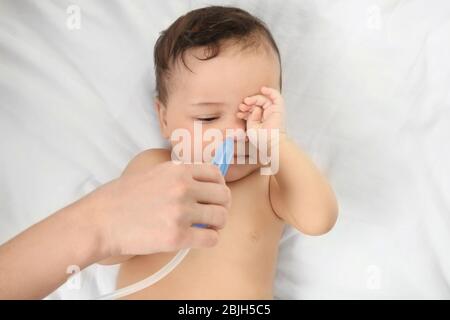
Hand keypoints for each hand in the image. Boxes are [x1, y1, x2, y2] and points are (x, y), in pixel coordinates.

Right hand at [93, 162, 230, 256]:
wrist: (101, 221)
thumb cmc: (122, 197)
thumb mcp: (153, 173)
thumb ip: (178, 175)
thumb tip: (202, 183)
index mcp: (178, 170)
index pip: (216, 174)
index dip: (219, 185)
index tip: (214, 194)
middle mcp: (183, 188)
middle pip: (224, 196)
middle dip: (222, 205)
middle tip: (213, 213)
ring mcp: (181, 212)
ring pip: (221, 217)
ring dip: (217, 223)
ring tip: (206, 226)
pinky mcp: (177, 236)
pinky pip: (211, 239)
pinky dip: (209, 239)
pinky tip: (199, 238)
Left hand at [236, 86, 286, 158]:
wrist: (270, 142)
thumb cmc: (261, 139)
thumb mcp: (251, 127)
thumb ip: (251, 116)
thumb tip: (256, 108)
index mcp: (259, 119)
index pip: (252, 110)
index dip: (245, 110)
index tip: (239, 113)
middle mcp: (266, 114)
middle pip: (257, 103)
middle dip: (248, 104)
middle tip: (242, 106)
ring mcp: (273, 111)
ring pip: (263, 99)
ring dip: (254, 98)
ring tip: (247, 101)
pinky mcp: (279, 109)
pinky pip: (276, 96)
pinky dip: (270, 91)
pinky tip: (263, 89)